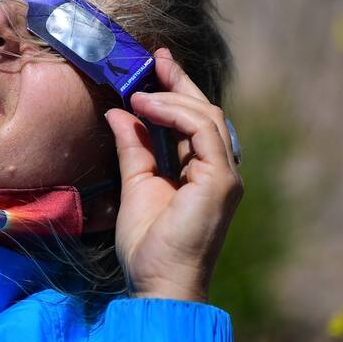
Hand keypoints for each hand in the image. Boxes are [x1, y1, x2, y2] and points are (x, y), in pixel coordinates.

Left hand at [105, 48, 243, 302]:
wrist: (159, 284)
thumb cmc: (148, 246)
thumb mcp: (135, 185)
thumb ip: (132, 148)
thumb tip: (118, 112)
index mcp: (201, 173)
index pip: (193, 122)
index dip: (176, 92)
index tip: (154, 68)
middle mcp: (219, 171)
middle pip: (204, 112)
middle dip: (180, 82)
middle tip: (155, 58)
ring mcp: (224, 175)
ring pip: (206, 117)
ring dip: (172, 96)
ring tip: (139, 89)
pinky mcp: (221, 181)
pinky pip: (202, 131)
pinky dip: (176, 113)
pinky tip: (148, 106)